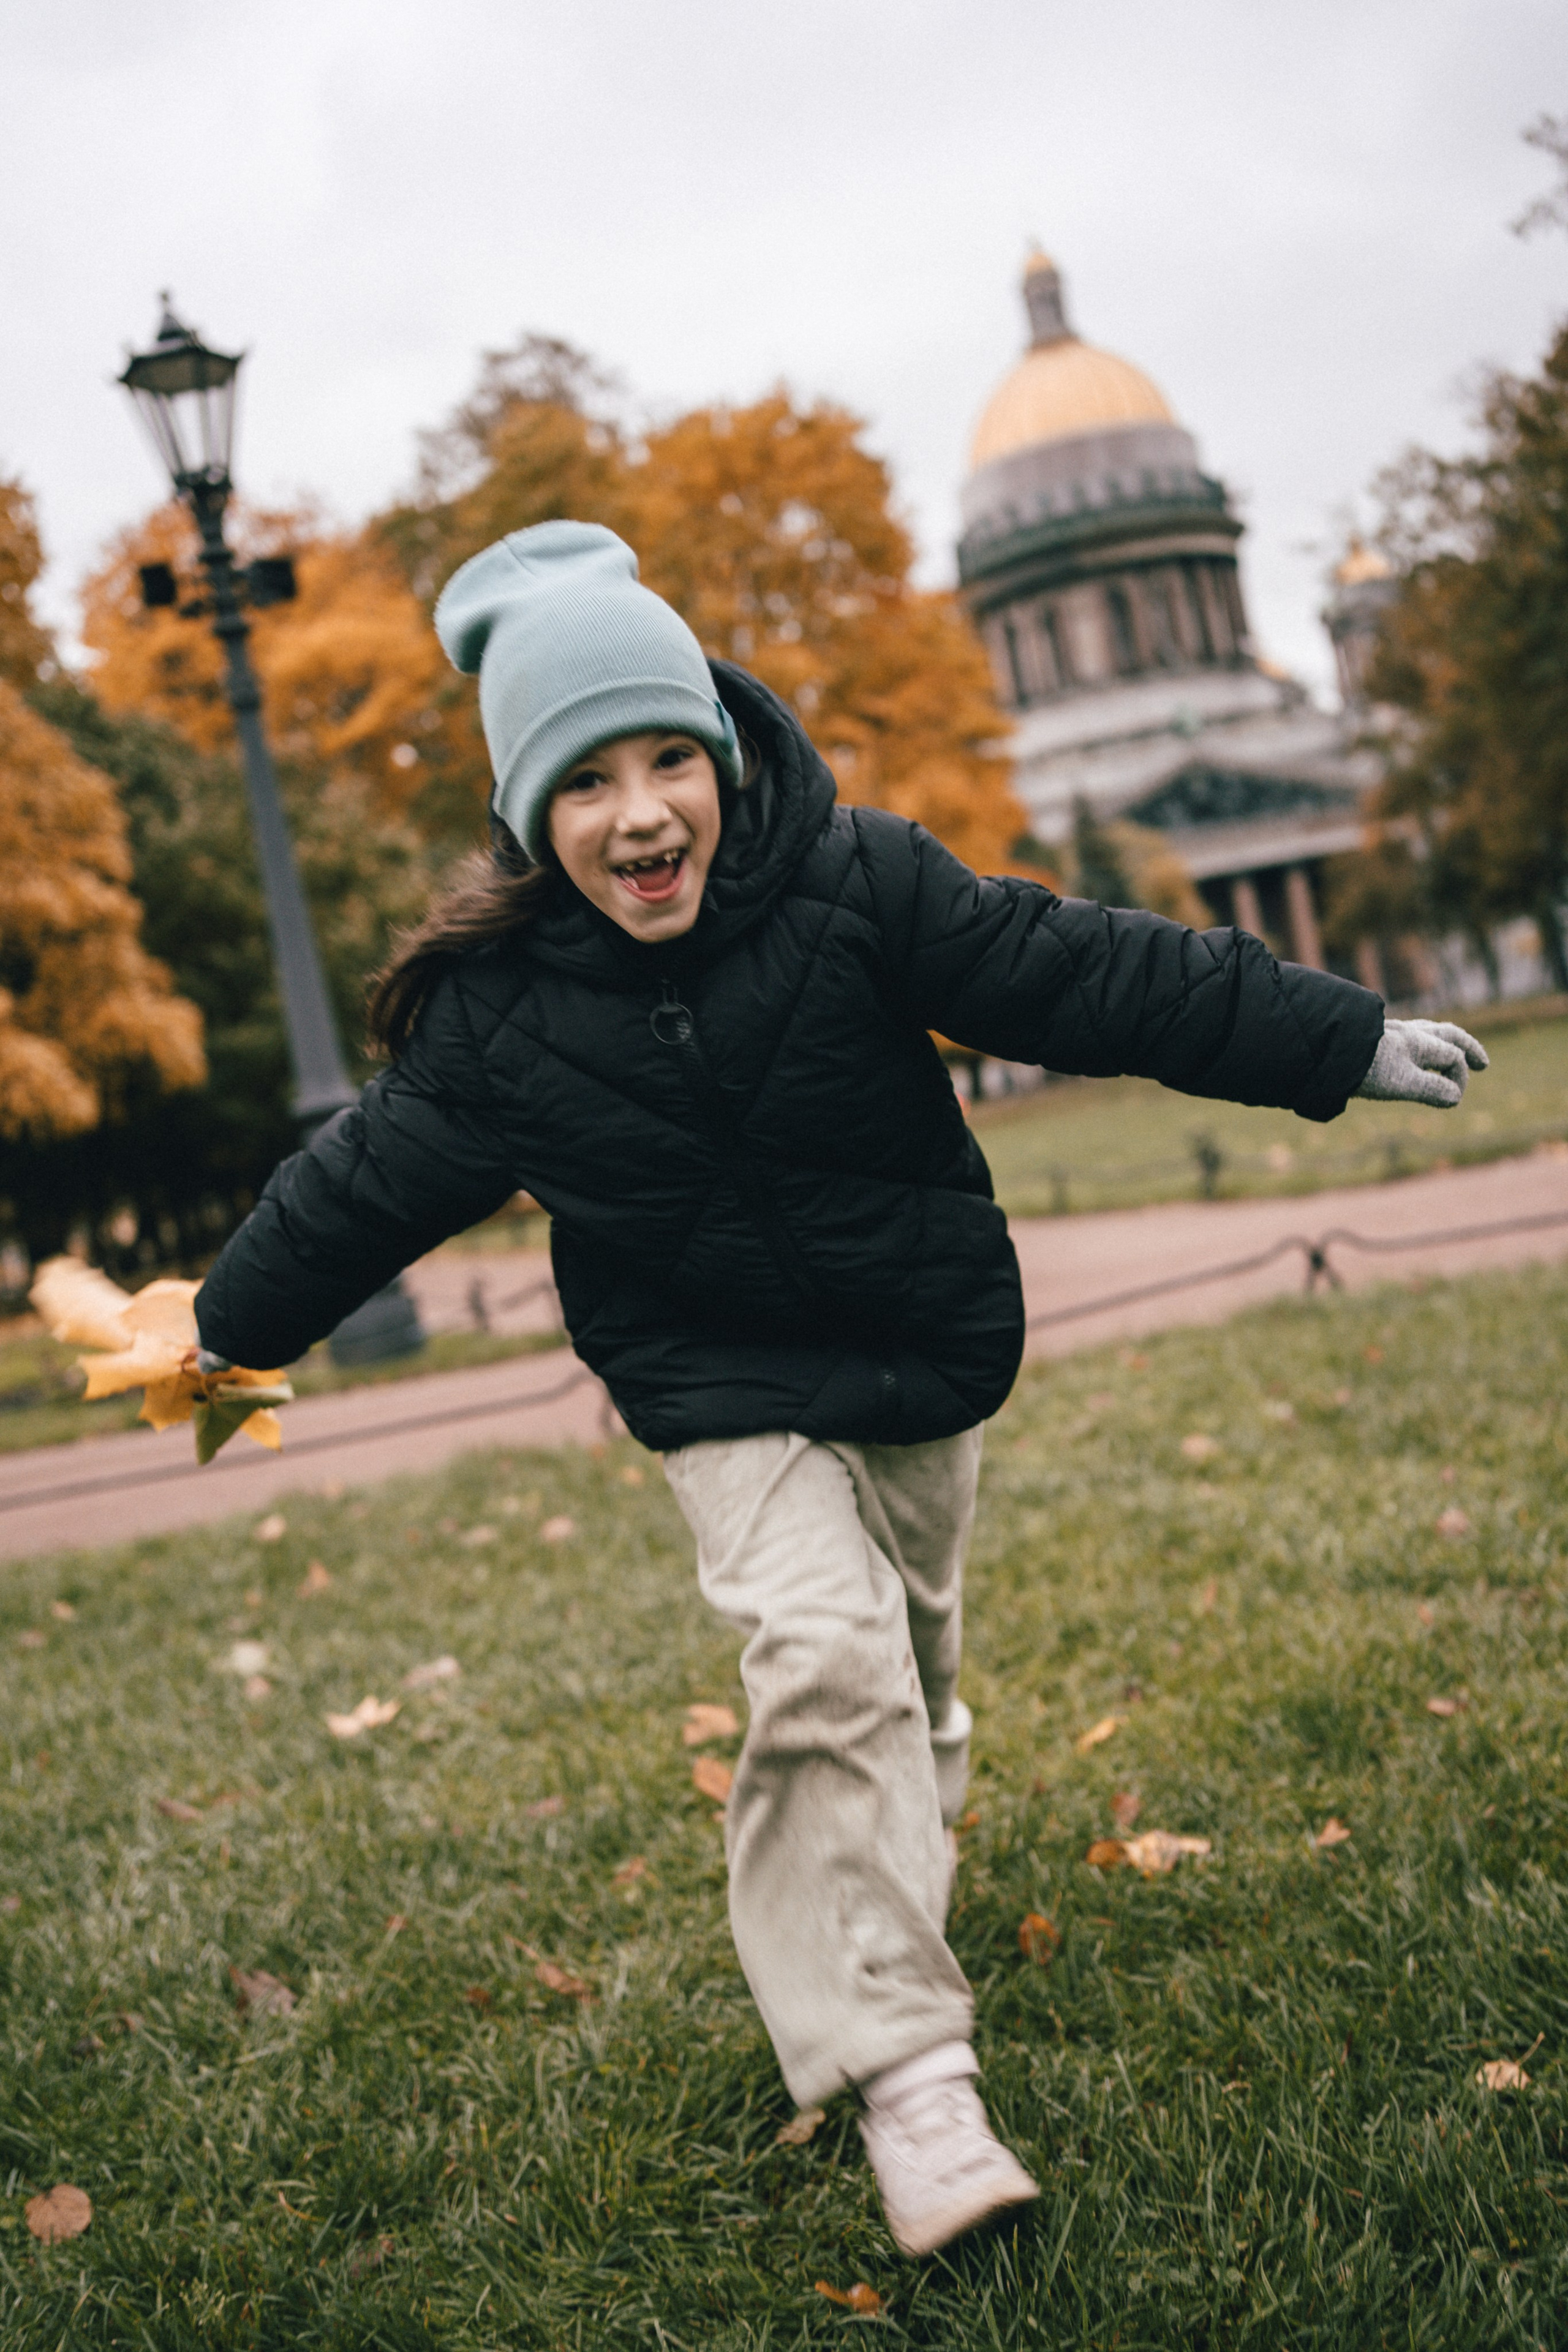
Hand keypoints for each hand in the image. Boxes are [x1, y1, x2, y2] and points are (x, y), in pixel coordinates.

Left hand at [1354, 1018, 1488, 1107]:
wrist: (1321, 1048)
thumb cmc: (1361, 1067)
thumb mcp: (1400, 1083)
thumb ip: (1431, 1090)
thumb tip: (1455, 1098)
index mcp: (1419, 1041)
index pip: (1452, 1058)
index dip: (1458, 1079)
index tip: (1452, 1099)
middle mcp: (1408, 1033)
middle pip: (1447, 1035)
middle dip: (1467, 1049)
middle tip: (1483, 1064)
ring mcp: (1392, 1034)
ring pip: (1428, 1033)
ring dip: (1445, 1045)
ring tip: (1451, 1057)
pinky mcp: (1375, 1040)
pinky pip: (1408, 1038)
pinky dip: (1422, 1046)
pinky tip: (1412, 1055)